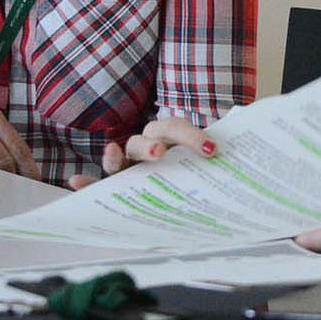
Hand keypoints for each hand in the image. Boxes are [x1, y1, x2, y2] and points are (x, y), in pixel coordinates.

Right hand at [65, 117, 217, 189]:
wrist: (180, 191)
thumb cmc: (192, 171)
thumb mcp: (206, 163)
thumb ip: (216, 150)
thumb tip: (244, 132)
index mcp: (169, 136)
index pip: (176, 128)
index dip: (192, 135)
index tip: (211, 149)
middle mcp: (146, 147)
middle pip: (145, 138)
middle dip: (152, 144)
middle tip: (161, 154)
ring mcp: (127, 166)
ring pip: (120, 156)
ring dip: (115, 155)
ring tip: (112, 153)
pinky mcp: (112, 186)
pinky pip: (95, 183)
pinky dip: (85, 183)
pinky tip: (75, 183)